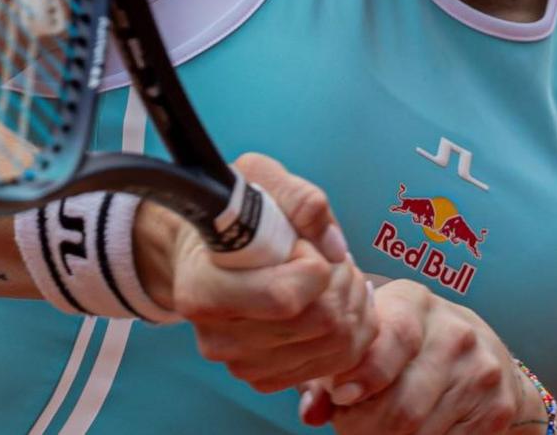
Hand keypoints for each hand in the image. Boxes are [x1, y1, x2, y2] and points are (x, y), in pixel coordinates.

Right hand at [136, 154, 374, 393]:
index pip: (285, 298)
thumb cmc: (233, 212)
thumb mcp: (257, 178)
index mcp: (203, 290)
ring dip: (352, 305)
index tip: (303, 242)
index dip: (314, 265)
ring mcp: (240, 364)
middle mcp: (217, 338)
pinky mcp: (264, 377)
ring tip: (336, 274)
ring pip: (335, 346)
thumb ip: (299, 199)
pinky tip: (337, 300)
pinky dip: (351, 330)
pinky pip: (334, 364)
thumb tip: (334, 246)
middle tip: (332, 257)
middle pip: (320, 324)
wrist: (206, 251)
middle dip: (342, 282)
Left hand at [318, 280, 536, 434]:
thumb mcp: (367, 340)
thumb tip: (312, 411)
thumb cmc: (402, 345)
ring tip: (375, 428)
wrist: (482, 354)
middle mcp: (456, 331)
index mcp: (415, 302)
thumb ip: (328, 374)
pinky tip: (410, 432)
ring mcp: (481, 371)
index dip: (365, 373)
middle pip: (402, 404)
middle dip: (363, 427)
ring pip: (419, 431)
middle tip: (350, 425)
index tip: (342, 397)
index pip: (395, 337)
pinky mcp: (497, 408)